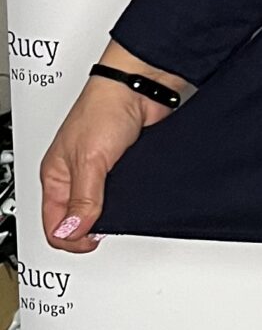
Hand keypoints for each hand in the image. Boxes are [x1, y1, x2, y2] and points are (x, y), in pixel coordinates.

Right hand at [39, 42, 186, 253]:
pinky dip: (128, 201)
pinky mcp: (123, 167)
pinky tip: (135, 199)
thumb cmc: (105, 108)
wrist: (139, 88)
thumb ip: (83, 199)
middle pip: (75, 220)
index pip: (53, 223)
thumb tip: (73, 232)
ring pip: (99, 208)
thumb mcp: (89, 160)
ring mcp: (99, 171)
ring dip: (110, 216)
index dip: (70, 238)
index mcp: (55, 175)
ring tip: (120, 217)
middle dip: (88, 231)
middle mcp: (74, 175)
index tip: (92, 241)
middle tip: (104, 235)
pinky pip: (122, 195)